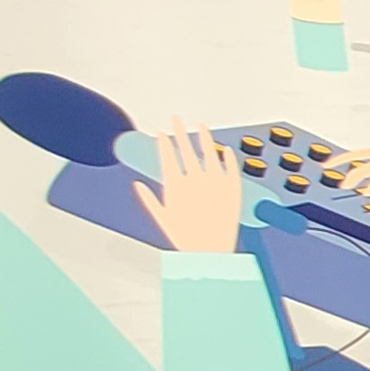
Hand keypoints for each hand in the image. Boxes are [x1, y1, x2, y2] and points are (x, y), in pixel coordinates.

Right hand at [132, 121, 252, 254]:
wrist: (212, 252)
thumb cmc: (187, 239)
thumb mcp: (163, 219)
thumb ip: (149, 200)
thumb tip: (137, 185)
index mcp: (176, 185)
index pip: (168, 156)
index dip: (164, 143)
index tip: (162, 133)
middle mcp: (195, 180)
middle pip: (186, 149)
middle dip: (179, 132)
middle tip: (176, 118)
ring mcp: (215, 182)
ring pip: (209, 152)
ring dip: (204, 138)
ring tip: (201, 125)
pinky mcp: (232, 188)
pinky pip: (230, 167)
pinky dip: (227, 158)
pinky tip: (224, 149)